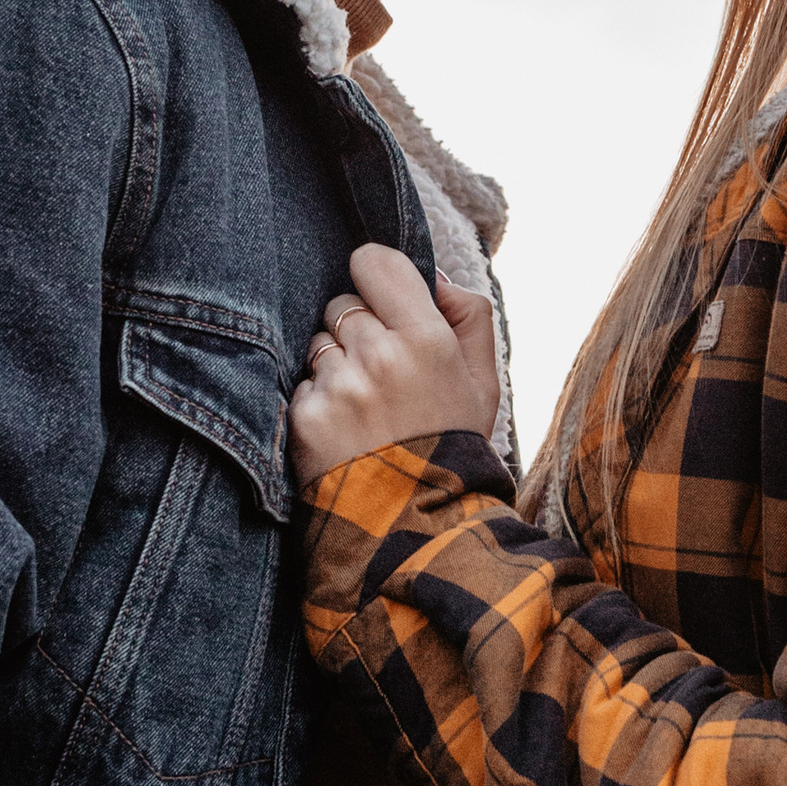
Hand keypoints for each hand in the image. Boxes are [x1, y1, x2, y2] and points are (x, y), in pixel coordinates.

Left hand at [289, 244, 497, 484]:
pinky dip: (319, 401)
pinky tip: (346, 430)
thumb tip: (434, 275)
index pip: (374, 262)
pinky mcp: (305, 417)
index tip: (381, 297)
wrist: (417, 523)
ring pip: (319, 342)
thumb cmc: (453, 443)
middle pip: (342, 304)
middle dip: (358, 328)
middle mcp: (378, 355)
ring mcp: (337, 386)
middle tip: (383, 370)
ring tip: (366, 405)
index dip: (375, 275)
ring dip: (336, 364)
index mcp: (426, 338)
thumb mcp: (484, 381)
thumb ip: (468, 314)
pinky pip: (303, 384)